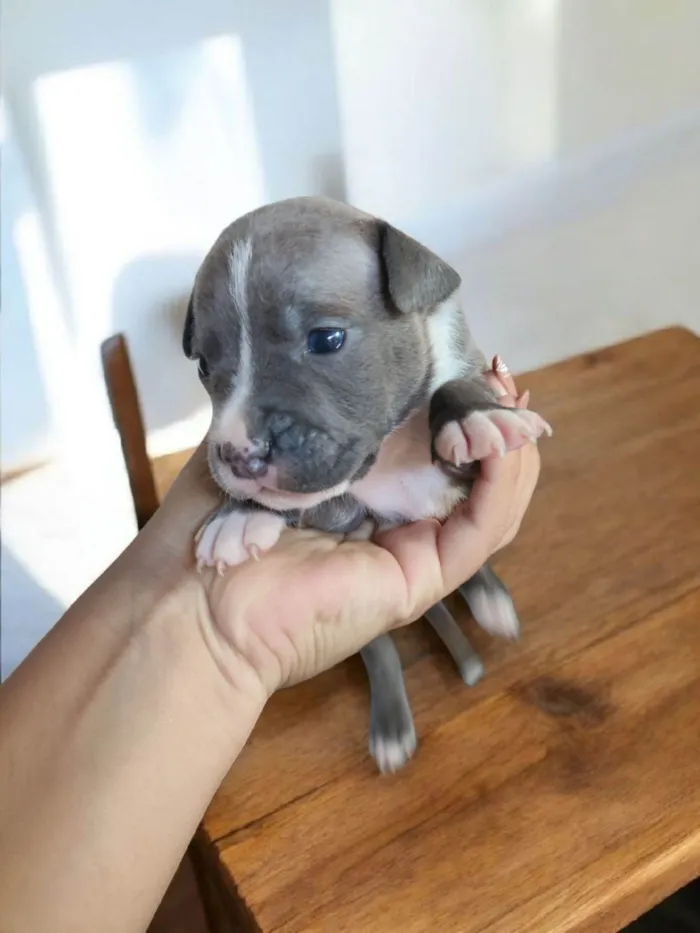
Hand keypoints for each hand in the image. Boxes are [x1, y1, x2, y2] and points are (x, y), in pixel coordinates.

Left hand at [142, 359, 541, 695]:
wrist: (191, 604)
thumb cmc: (210, 526)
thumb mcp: (260, 446)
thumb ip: (299, 410)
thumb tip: (326, 358)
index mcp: (359, 492)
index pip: (428, 447)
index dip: (456, 407)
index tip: (471, 362)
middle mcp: (392, 520)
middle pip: (468, 473)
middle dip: (493, 423)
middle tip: (502, 377)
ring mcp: (410, 551)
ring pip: (489, 503)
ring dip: (507, 450)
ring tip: (510, 404)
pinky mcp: (420, 579)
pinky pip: (481, 530)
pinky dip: (500, 484)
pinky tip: (496, 442)